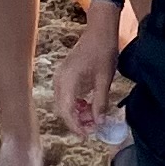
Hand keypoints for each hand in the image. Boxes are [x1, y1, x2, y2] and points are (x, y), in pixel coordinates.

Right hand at [57, 4, 121, 135]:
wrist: (100, 30)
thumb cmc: (103, 51)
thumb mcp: (104, 79)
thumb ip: (100, 102)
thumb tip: (98, 123)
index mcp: (67, 81)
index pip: (67, 111)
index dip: (75, 126)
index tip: (87, 135)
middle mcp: (60, 80)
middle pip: (63, 109)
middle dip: (77, 121)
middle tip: (93, 128)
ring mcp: (61, 76)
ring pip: (64, 103)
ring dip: (76, 113)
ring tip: (93, 117)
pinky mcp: (65, 75)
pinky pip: (66, 95)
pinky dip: (75, 103)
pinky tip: (88, 106)